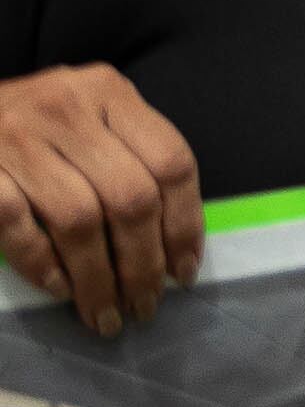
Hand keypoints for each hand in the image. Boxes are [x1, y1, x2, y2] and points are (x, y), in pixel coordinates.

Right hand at [0, 65, 201, 333]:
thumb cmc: (35, 122)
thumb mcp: (90, 116)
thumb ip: (129, 158)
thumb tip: (172, 245)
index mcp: (110, 92)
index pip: (171, 163)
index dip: (185, 226)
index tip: (183, 274)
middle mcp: (68, 109)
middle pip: (130, 197)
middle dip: (143, 264)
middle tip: (144, 306)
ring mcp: (17, 139)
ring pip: (78, 219)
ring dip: (97, 278)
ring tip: (105, 314)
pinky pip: (18, 227)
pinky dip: (42, 265)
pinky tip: (61, 290)